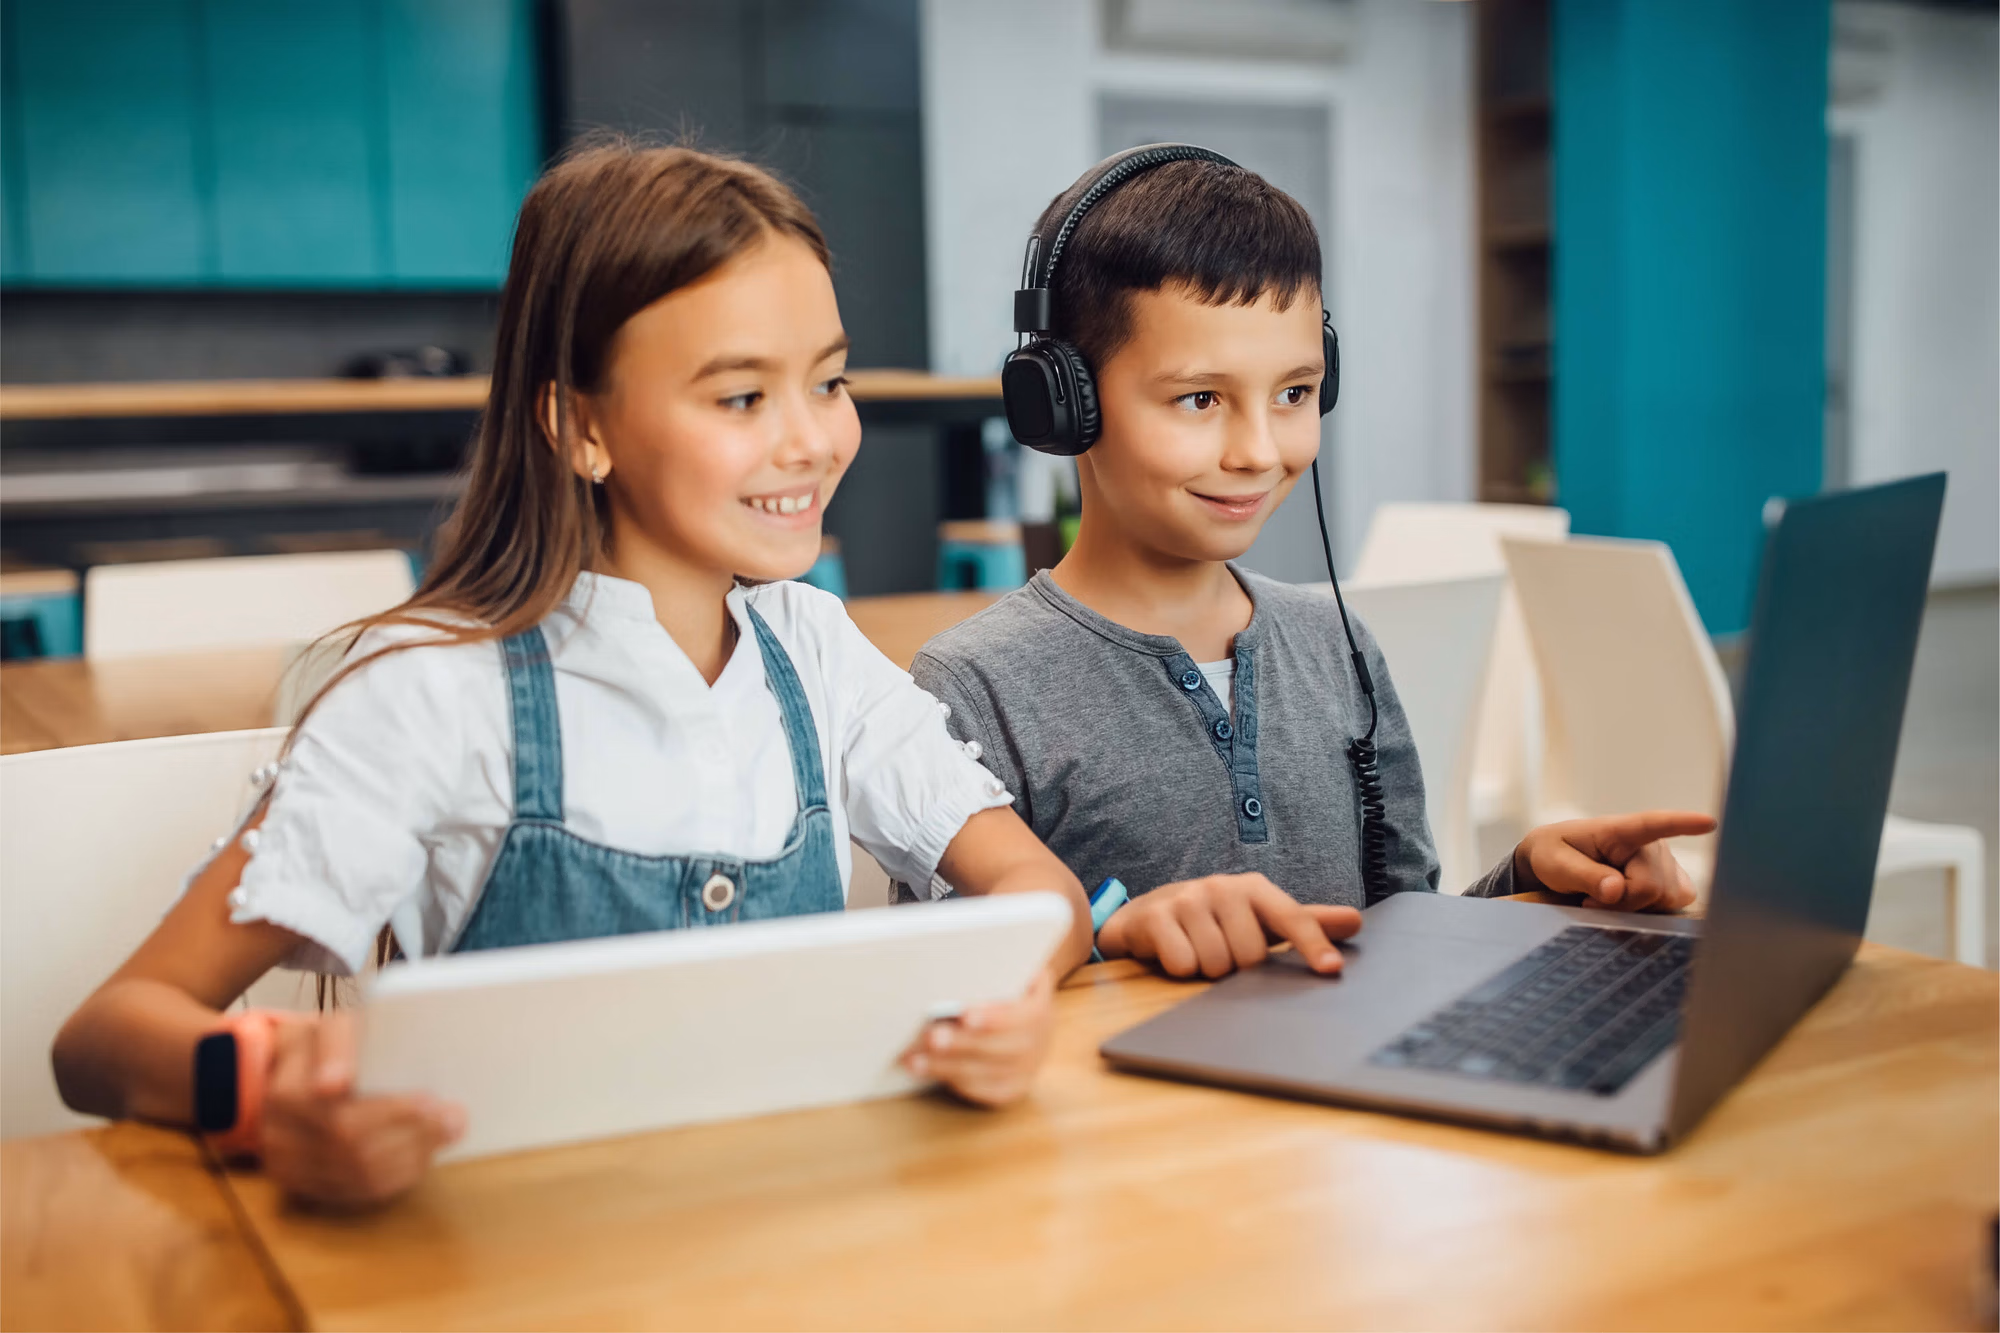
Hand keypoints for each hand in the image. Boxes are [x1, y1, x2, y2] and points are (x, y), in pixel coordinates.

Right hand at [261, 1011, 464, 1207]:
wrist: (287, 1075)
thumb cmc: (324, 1046)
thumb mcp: (330, 1026)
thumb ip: (339, 1041)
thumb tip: (334, 1084)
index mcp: (286, 1087)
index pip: (336, 1104)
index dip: (386, 1109)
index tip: (429, 1102)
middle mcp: (278, 1130)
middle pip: (351, 1141)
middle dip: (410, 1131)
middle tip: (453, 1117)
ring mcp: (286, 1163)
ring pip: (355, 1172)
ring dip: (409, 1156)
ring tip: (446, 1133)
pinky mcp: (302, 1186)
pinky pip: (353, 1192)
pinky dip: (394, 1177)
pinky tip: (421, 1157)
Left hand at [902, 969, 1053, 1106]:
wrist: (1036, 1030)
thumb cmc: (1014, 995)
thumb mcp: (1019, 977)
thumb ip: (1004, 970)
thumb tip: (967, 959)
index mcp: (1038, 1012)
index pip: (1015, 1017)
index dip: (991, 1018)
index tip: (964, 1015)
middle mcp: (1035, 1045)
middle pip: (996, 1049)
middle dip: (960, 1044)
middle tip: (931, 1037)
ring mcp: (1025, 1071)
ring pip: (983, 1073)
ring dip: (945, 1067)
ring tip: (914, 1060)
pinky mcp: (1010, 1090)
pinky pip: (982, 1091)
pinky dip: (954, 1082)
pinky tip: (930, 1072)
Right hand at [1095, 873, 1360, 979]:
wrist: (1149, 913)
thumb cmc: (1216, 920)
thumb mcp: (1260, 919)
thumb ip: (1306, 922)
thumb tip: (1355, 921)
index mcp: (1255, 889)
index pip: (1292, 917)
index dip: (1313, 944)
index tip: (1331, 969)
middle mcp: (1223, 887)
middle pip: (1251, 955)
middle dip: (1238, 969)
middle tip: (1224, 956)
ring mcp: (1188, 898)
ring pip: (1216, 964)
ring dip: (1208, 973)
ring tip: (1198, 954)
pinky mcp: (1155, 916)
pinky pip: (1182, 964)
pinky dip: (1180, 969)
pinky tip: (1175, 952)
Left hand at [1513, 811, 1716, 911]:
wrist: (1558, 861)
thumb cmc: (1555, 856)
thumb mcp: (1556, 864)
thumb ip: (1584, 875)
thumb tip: (1616, 890)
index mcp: (1620, 830)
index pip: (1654, 824)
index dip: (1682, 824)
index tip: (1708, 822)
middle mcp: (1652, 843)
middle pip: (1652, 887)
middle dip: (1623, 902)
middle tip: (1592, 899)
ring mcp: (1666, 862)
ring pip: (1665, 899)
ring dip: (1636, 907)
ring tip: (1608, 896)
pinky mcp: (1673, 880)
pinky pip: (1676, 904)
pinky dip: (1654, 910)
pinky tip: (1632, 902)